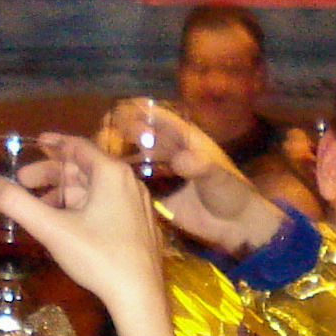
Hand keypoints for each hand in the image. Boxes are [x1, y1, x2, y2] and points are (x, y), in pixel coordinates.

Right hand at [0, 135, 162, 327]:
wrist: (139, 296)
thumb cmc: (97, 257)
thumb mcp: (52, 229)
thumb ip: (18, 204)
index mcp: (111, 173)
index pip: (78, 146)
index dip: (54, 143)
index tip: (36, 142)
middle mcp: (128, 182)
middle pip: (84, 169)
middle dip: (51, 175)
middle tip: (23, 184)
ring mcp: (137, 204)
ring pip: (94, 190)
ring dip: (64, 195)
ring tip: (39, 211)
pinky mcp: (139, 225)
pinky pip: (106, 205)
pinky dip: (82, 207)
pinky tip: (65, 226)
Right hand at [97, 101, 279, 252]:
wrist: (236, 226)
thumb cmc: (231, 193)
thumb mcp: (217, 177)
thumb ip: (200, 167)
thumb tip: (179, 160)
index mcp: (187, 141)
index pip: (162, 119)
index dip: (142, 112)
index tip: (121, 108)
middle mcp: (172, 154)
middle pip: (145, 138)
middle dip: (125, 133)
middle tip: (103, 133)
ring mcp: (164, 175)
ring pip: (138, 159)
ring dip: (121, 156)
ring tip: (99, 155)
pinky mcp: (159, 196)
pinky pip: (138, 185)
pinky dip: (124, 181)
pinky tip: (105, 182)